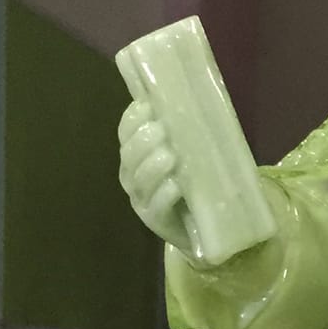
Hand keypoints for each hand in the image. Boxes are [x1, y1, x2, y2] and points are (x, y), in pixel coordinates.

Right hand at [118, 98, 191, 249]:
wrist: (201, 228)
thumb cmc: (192, 183)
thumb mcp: (186, 154)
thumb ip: (182, 133)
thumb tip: (190, 100)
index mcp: (136, 156)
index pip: (125, 133)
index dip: (132, 119)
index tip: (147, 106)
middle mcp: (132, 178)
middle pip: (129, 155)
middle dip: (143, 141)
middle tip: (162, 129)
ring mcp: (142, 201)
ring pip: (140, 181)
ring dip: (153, 166)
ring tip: (170, 156)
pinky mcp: (156, 222)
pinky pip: (156, 207)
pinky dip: (165, 195)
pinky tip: (176, 186)